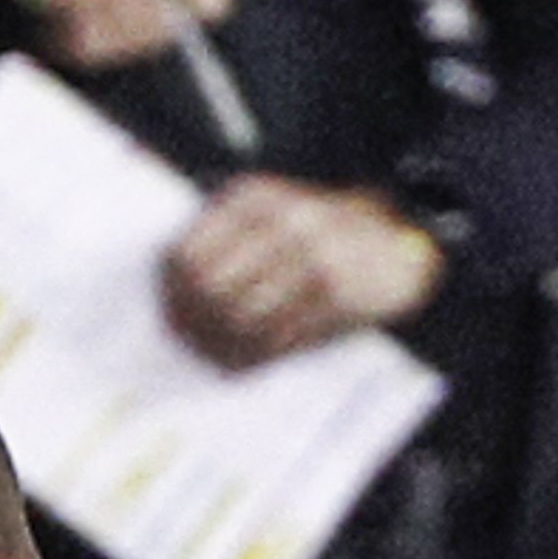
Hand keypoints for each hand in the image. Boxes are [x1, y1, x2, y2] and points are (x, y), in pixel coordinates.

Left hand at [162, 176, 445, 369]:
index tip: (165, 308)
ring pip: (240, 319)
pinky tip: (238, 359)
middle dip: (190, 321)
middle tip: (181, 338)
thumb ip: (226, 233)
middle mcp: (282, 224)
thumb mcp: (271, 210)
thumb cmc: (319, 230)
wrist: (392, 242)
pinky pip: (275, 339)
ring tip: (207, 352)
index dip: (170, 289)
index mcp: (256, 199)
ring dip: (217, 344)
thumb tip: (169, 284)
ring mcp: (310, 261)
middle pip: (210, 289)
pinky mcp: (332, 297)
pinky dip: (251, 355)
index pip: (190, 252)